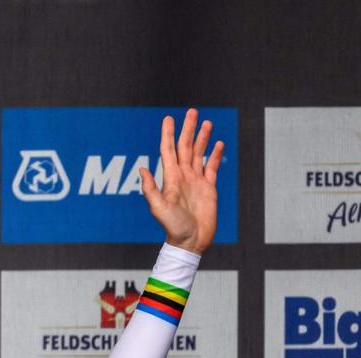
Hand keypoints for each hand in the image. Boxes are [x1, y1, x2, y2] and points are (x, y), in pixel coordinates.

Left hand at [139, 108, 223, 253]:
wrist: (190, 242)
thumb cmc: (173, 228)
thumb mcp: (159, 208)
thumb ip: (150, 189)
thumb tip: (142, 169)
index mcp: (170, 178)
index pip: (169, 151)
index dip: (168, 134)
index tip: (168, 118)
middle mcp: (183, 177)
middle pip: (185, 147)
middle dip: (188, 129)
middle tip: (192, 112)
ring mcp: (196, 181)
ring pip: (199, 154)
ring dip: (202, 138)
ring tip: (207, 122)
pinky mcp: (208, 188)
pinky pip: (211, 168)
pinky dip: (214, 155)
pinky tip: (218, 144)